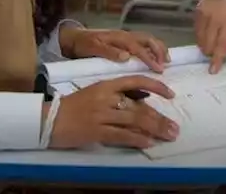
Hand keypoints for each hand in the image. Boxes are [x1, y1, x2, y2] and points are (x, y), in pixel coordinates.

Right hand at [48, 75, 178, 149]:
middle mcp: (106, 98)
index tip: (170, 94)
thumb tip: (143, 102)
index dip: (155, 86)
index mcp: (106, 85)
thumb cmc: (73, 106)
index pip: (135, 81)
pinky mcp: (96, 132)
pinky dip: (137, 139)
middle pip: (140, 107)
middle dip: (160, 118)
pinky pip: (122, 136)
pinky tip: (149, 143)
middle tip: (175, 127)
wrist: (50, 119)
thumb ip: (116, 96)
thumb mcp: (95, 93)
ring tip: (169, 136)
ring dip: (155, 130)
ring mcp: (101, 115)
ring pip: (134, 121)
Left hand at [62, 27, 168, 71]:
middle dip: (159, 50)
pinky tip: (156, 58)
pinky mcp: (125, 41)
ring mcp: (126, 37)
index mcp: (118, 38)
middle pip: (147, 39)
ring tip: (166, 61)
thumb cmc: (83, 44)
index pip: (137, 47)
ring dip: (158, 48)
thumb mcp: (92, 48)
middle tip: (165, 65)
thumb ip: (108, 52)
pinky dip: (152, 49)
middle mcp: (125, 35)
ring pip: (147, 40)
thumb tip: (126, 57)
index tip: (158, 69)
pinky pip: (143, 43)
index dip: (149, 58)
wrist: (74, 38)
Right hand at [194, 0, 225, 71]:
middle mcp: (215, 19)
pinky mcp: (197, 12)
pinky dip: (201, 37)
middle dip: (211, 53)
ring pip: (200, 39)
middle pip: (208, 44)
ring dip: (206, 46)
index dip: (217, 59)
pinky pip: (196, 30)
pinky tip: (208, 36)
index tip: (213, 70)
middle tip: (216, 55)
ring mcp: (204, 15)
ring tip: (213, 45)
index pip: (222, 45)